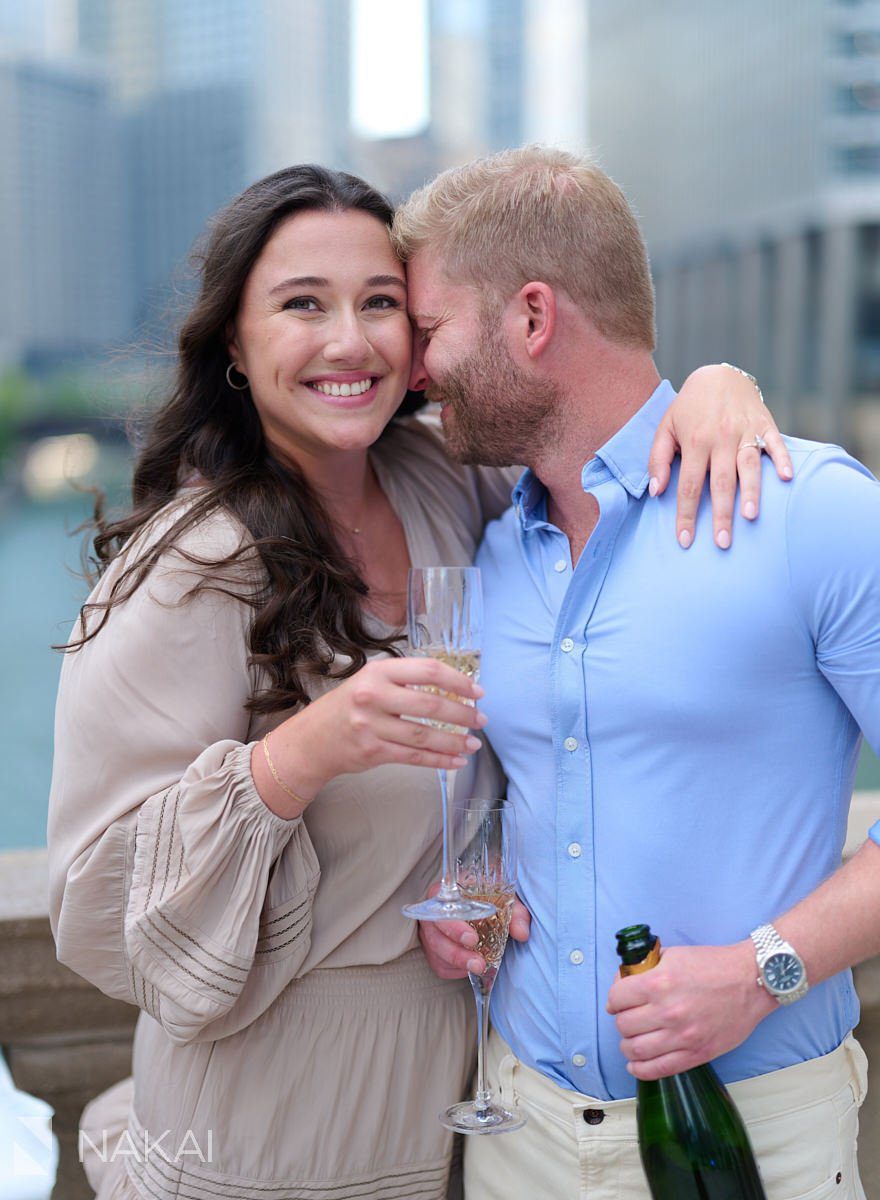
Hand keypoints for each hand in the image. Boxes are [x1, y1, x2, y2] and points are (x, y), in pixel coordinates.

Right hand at [266, 657, 486, 803]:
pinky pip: (414, 757)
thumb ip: (405, 680)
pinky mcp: (373, 751)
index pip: (428, 671)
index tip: (477, 692)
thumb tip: (452, 687)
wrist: (313, 739)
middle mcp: (374, 696)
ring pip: (424, 735)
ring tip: (473, 744)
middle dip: (463, 714)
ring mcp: (371, 726)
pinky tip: (456, 760)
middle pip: (430, 705)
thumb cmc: (349, 706)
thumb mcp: (371, 680)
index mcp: (378, 672)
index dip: (458, 681)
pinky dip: (439, 760)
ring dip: (454, 741)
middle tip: (481, 720)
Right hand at [419, 882, 530, 978]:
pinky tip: (469, 968)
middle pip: (436, 934)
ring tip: (479, 967)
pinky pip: (440, 965)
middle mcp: (433, 912)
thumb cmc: (489, 898)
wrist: (481, 907)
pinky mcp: (433, 951)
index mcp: (447, 893)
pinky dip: (455, 970)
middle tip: (478, 962)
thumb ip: (515, 913)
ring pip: (437, 952)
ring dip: (458, 964)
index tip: (472, 939)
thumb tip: (522, 934)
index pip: (442, 907)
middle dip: (457, 952)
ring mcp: (430, 932)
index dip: (454, 926)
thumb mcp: (504, 899)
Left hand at [606, 941, 775, 1079]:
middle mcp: (668, 1011)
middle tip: (628, 1017)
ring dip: (627, 1046)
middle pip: (624, 1025)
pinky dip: (640, 1069)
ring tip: (632, 1040)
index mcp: (658, 982)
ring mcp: (682, 1036)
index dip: (614, 999)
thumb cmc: (714, 965)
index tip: (618, 1001)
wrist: (751, 981)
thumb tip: (625, 980)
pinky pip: (659, 1069)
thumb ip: (647, 967)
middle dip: (621, 1021)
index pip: (617, 998)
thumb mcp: (673, 955)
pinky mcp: (697, 1054)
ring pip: (636, 1050)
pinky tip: (636, 1063)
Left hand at [648, 364, 793, 550]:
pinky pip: (775, 444)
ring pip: (749, 466)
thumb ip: (657, 460)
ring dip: (751, 492)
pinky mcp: (766, 425)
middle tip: (722, 542)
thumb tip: (655, 491)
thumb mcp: (665, 428)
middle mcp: (721, 438)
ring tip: (750, 518)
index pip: (688, 485)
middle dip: (721, 514)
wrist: (719, 375)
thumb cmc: (689, 409)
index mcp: (694, 442)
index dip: (686, 514)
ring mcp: (745, 431)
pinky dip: (782, 460)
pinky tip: (786, 478)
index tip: (685, 540)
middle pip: (721, 482)